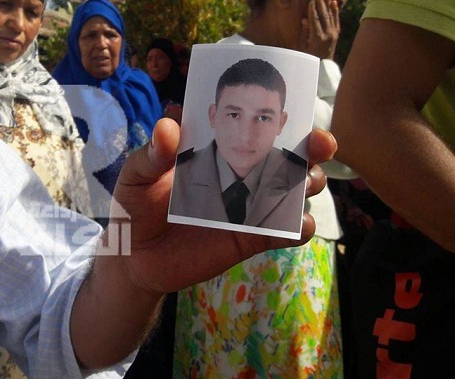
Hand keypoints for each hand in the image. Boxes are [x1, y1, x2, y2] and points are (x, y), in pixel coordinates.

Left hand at [112, 118, 336, 295]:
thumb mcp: (136, 177)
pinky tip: (295, 225)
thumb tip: (170, 124)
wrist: (135, 260)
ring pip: (293, 190)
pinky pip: (285, 232)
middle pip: (285, 155)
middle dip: (312, 147)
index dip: (275, 115)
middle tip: (320, 144)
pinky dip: (299, 228)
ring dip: (309, 183)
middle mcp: (239, 174)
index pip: (250, 126)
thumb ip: (152, 156)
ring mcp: (248, 206)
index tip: (293, 107)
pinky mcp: (251, 238)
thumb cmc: (134, 209)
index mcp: (215, 151)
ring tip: (302, 184)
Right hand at [299, 0, 340, 59]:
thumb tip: (305, 20)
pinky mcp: (337, 34)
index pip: (315, 19)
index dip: (312, 9)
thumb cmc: (308, 58)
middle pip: (324, 15)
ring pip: (331, 15)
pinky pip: (336, 19)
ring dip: (327, 4)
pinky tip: (333, 2)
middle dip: (320, 4)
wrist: (322, 67)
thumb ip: (304, 33)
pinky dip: (335, 10)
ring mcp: (334, 34)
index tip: (311, 1)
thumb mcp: (302, 48)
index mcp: (317, 38)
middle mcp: (328, 34)